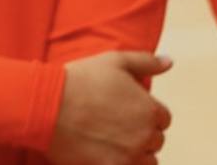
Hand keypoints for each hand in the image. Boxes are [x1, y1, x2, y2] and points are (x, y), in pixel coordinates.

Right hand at [47, 51, 171, 164]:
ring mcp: (130, 156)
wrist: (47, 104)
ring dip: (135, 153)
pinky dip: (120, 163)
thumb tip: (169, 62)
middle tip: (114, 124)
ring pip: (147, 161)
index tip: (125, 110)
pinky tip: (104, 153)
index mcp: (149, 109)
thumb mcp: (112, 61)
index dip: (145, 113)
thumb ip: (145, 62)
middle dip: (141, 133)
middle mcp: (145, 135)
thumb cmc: (78, 80)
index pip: (162, 118)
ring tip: (111, 142)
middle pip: (156, 140)